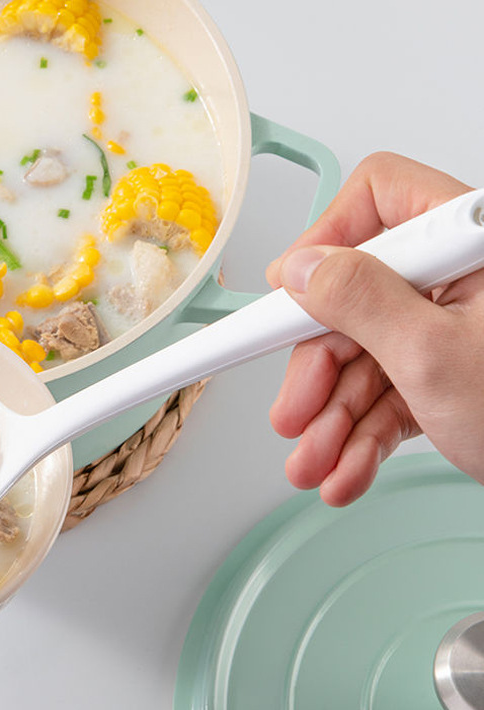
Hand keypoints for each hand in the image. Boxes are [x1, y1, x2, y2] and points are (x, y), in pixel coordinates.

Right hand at [266, 151, 483, 504]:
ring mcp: (453, 330)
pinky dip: (361, 437)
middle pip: (356, 300)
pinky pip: (388, 395)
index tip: (284, 295)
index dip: (323, 241)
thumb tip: (304, 268)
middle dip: (317, 371)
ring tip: (316, 464)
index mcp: (472, 245)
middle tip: (293, 412)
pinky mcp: (447, 376)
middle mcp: (461, 280)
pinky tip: (345, 470)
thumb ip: (361, 302)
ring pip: (366, 358)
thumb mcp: (436, 358)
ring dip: (332, 421)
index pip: (380, 199)